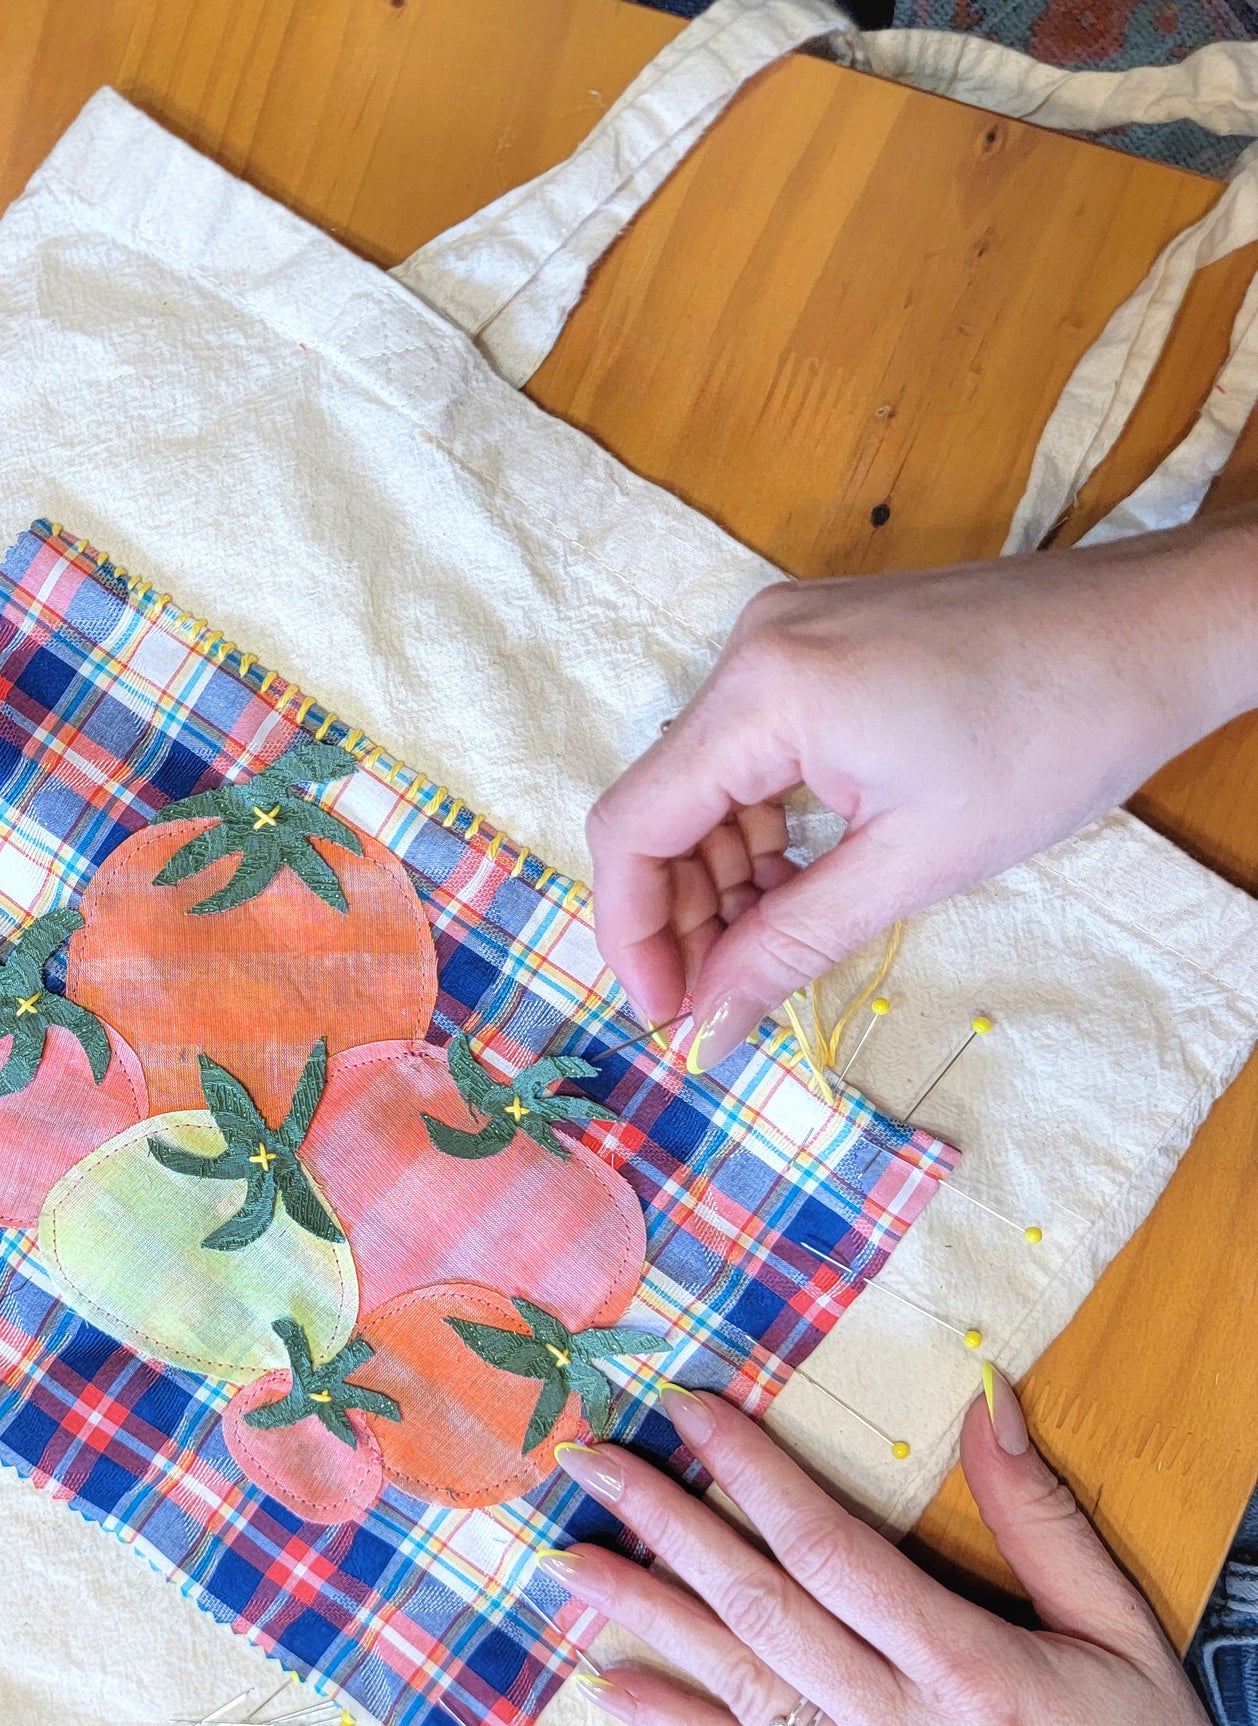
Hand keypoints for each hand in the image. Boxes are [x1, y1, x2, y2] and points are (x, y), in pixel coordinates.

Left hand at [546, 1375, 1257, 1725]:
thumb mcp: (1122, 1636)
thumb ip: (1044, 1521)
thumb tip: (987, 1404)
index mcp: (970, 1667)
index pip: (831, 1548)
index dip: (751, 1472)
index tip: (689, 1411)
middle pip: (759, 1606)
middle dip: (666, 1524)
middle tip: (591, 1463)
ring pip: (737, 1687)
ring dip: (647, 1618)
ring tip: (570, 1563)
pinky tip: (615, 1691)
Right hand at [585, 512, 1257, 1068]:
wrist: (1154, 632)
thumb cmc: (1057, 736)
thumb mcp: (915, 864)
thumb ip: (791, 946)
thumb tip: (706, 1031)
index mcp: (765, 692)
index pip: (634, 826)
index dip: (632, 934)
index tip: (666, 1014)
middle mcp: (753, 649)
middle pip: (662, 806)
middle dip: (680, 916)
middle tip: (717, 1002)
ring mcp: (781, 638)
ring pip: (704, 785)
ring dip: (722, 878)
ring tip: (769, 948)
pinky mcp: (814, 644)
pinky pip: (749, 751)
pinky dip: (760, 828)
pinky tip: (796, 883)